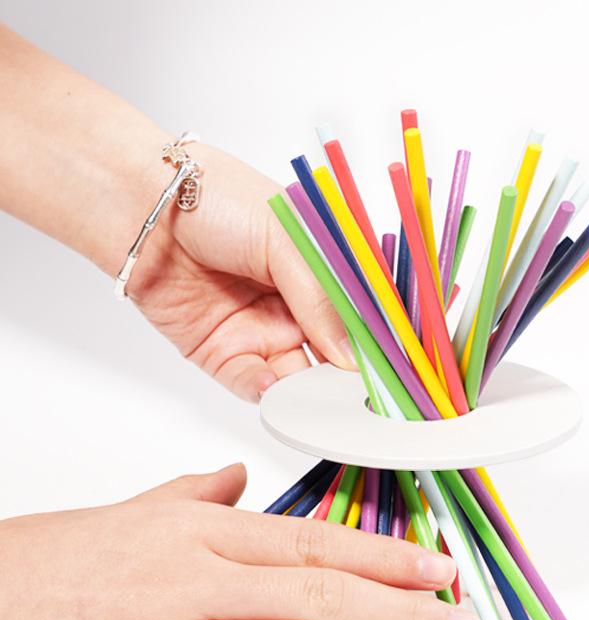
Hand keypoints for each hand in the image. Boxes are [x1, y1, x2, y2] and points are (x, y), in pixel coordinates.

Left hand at [0, 27, 355, 402]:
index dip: (377, 340)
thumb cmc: (214, 199)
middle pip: (334, 352)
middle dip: (348, 375)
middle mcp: (296, 304)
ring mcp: (262, 330)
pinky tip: (275, 384)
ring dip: (311, 390)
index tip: (395, 366)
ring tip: (321, 397)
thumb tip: (350, 353)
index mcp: (321, 270)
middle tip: (365, 395)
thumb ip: (319, 298)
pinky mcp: (225, 354)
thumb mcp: (285, 238)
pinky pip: (256, 384)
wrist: (139, 205)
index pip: (359, 314)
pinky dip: (269, 392)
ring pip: (299, 375)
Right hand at [0, 464, 479, 619]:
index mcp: (202, 535)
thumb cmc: (61, 558)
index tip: (437, 571)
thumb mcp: (138, 511)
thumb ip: (196, 496)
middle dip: (403, 613)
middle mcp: (196, 584)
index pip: (315, 543)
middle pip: (321, 596)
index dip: (385, 558)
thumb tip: (235, 480)